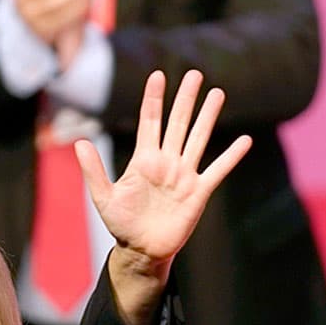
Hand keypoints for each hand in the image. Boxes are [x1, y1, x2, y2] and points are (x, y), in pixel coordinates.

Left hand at [77, 70, 251, 268]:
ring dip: (208, 117)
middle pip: (178, 123)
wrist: (142, 250)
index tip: (158, 75)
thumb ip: (94, 171)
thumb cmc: (121, 224)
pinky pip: (218, 170)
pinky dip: (231, 156)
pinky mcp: (198, 192)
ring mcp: (184, 175)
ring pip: (198, 139)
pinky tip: (245, 141)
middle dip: (186, 98)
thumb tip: (80, 143)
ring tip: (217, 93)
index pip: (150, 121)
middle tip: (195, 73)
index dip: (154, 98)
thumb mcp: (103, 197)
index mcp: (143, 159)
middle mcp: (166, 161)